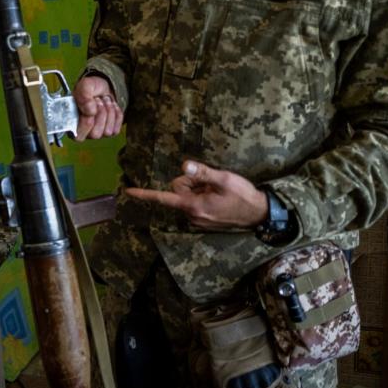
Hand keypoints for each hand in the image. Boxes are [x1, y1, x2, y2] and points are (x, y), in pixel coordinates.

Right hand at [74, 75, 122, 139]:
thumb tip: (90, 111)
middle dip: (100, 113)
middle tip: (98, 100)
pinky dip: (116, 114)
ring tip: (104, 101)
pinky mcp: (111, 131)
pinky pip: (116, 129)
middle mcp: (84, 133)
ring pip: (107, 132)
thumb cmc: (90, 89)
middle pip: (95, 134)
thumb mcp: (84, 86)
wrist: (104, 88)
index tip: (90, 104)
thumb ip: (83, 96)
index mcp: (71, 125)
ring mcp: (98, 133)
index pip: (78, 135)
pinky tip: (111, 106)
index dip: (86, 121)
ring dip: (108, 112)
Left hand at [125, 161, 267, 229]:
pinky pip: (194, 204)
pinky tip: (218, 198)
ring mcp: (197, 220)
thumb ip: (202, 173)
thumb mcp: (224, 179)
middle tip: (210, 183)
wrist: (260, 214)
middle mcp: (192, 216)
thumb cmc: (243, 195)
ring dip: (198, 190)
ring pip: (186, 197)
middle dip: (190, 183)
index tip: (127, 192)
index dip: (145, 194)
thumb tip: (184, 165)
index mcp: (193, 206)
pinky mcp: (203, 221)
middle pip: (178, 190)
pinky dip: (202, 197)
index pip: (164, 198)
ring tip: (217, 192)